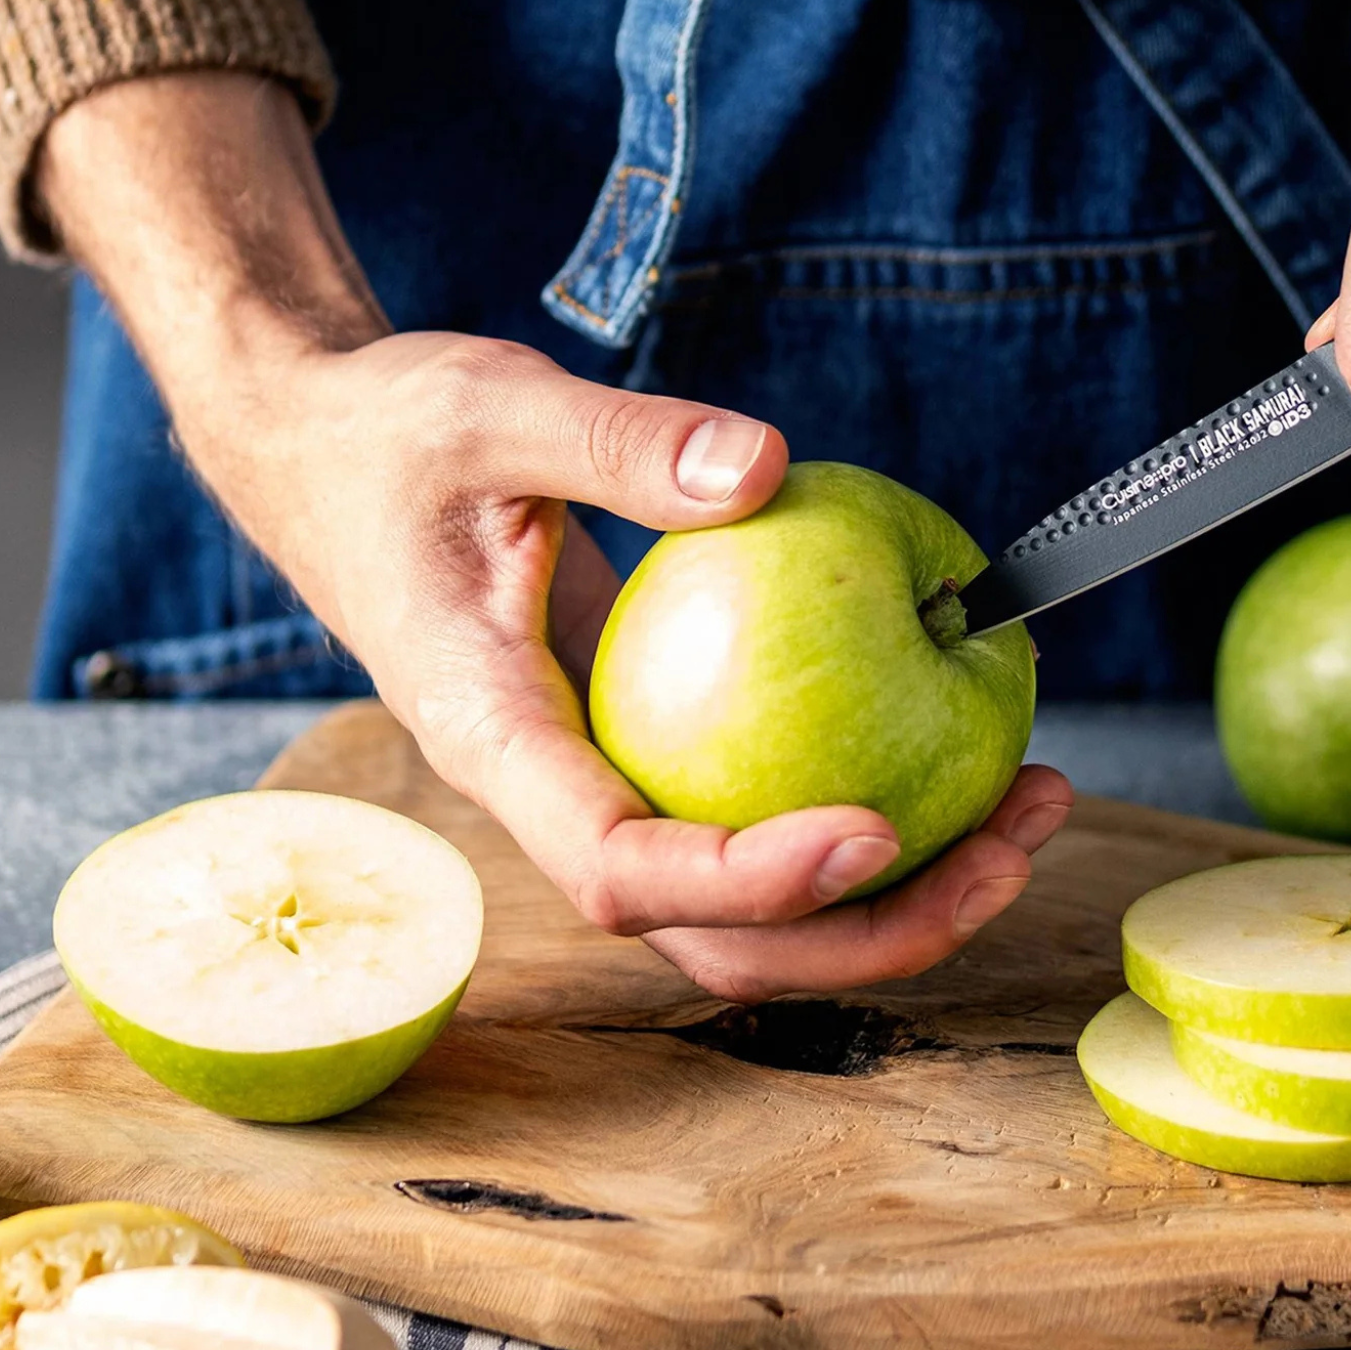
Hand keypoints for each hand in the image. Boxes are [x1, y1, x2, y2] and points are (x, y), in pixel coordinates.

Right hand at [35, 74, 1071, 1000]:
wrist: (324, 461)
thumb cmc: (389, 436)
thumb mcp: (492, 409)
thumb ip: (621, 442)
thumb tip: (770, 467)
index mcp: (492, 741)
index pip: (620, 867)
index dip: (749, 880)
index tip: (875, 829)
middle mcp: (550, 799)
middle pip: (712, 939)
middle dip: (870, 930)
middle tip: (1016, 849)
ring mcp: (597, 791)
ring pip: (746, 915)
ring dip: (892, 899)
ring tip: (1027, 818)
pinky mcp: (641, 760)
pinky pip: (753, 831)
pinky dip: (859, 830)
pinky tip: (961, 766)